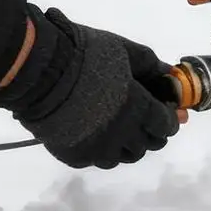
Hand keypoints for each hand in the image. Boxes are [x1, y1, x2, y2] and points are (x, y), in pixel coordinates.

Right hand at [0, 6, 180, 169]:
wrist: (42, 72)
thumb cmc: (87, 55)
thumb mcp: (124, 50)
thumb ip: (150, 65)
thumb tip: (168, 75)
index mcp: (138, 108)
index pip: (164, 125)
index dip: (169, 120)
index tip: (167, 114)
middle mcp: (122, 135)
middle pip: (147, 145)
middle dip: (151, 133)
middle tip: (146, 122)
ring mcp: (98, 149)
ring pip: (123, 158)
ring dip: (127, 145)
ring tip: (120, 130)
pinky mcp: (76, 157)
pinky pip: (96, 160)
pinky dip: (101, 150)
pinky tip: (96, 134)